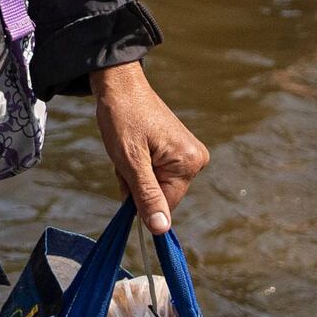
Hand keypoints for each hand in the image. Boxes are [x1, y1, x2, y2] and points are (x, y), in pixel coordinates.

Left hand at [93, 60, 209, 232]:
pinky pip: (157, 173)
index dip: (139, 198)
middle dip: (137, 184)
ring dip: (136, 175)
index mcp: (189, 162)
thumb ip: (147, 197)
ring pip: (156, 185)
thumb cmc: (122, 118)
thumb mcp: (130, 162)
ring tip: (129, 149)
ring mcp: (189, 154)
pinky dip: (140, 166)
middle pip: (161, 195)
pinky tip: (135, 147)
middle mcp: (196, 159)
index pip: (165, 205)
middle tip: (126, 158)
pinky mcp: (179, 150)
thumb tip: (161, 229)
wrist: (120, 86)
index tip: (126, 174)